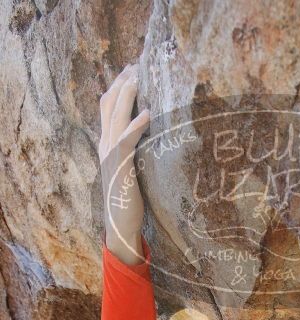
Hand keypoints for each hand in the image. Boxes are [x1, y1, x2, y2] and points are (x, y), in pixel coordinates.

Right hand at [99, 63, 149, 263]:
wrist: (120, 226)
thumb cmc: (129, 201)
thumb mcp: (130, 170)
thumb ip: (133, 152)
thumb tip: (147, 139)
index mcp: (106, 145)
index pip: (107, 108)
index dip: (117, 87)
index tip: (130, 70)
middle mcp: (104, 146)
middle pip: (108, 104)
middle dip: (121, 83)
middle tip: (135, 64)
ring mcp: (110, 155)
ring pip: (115, 117)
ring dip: (127, 95)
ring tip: (137, 77)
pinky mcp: (121, 167)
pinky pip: (126, 140)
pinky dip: (136, 125)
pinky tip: (148, 113)